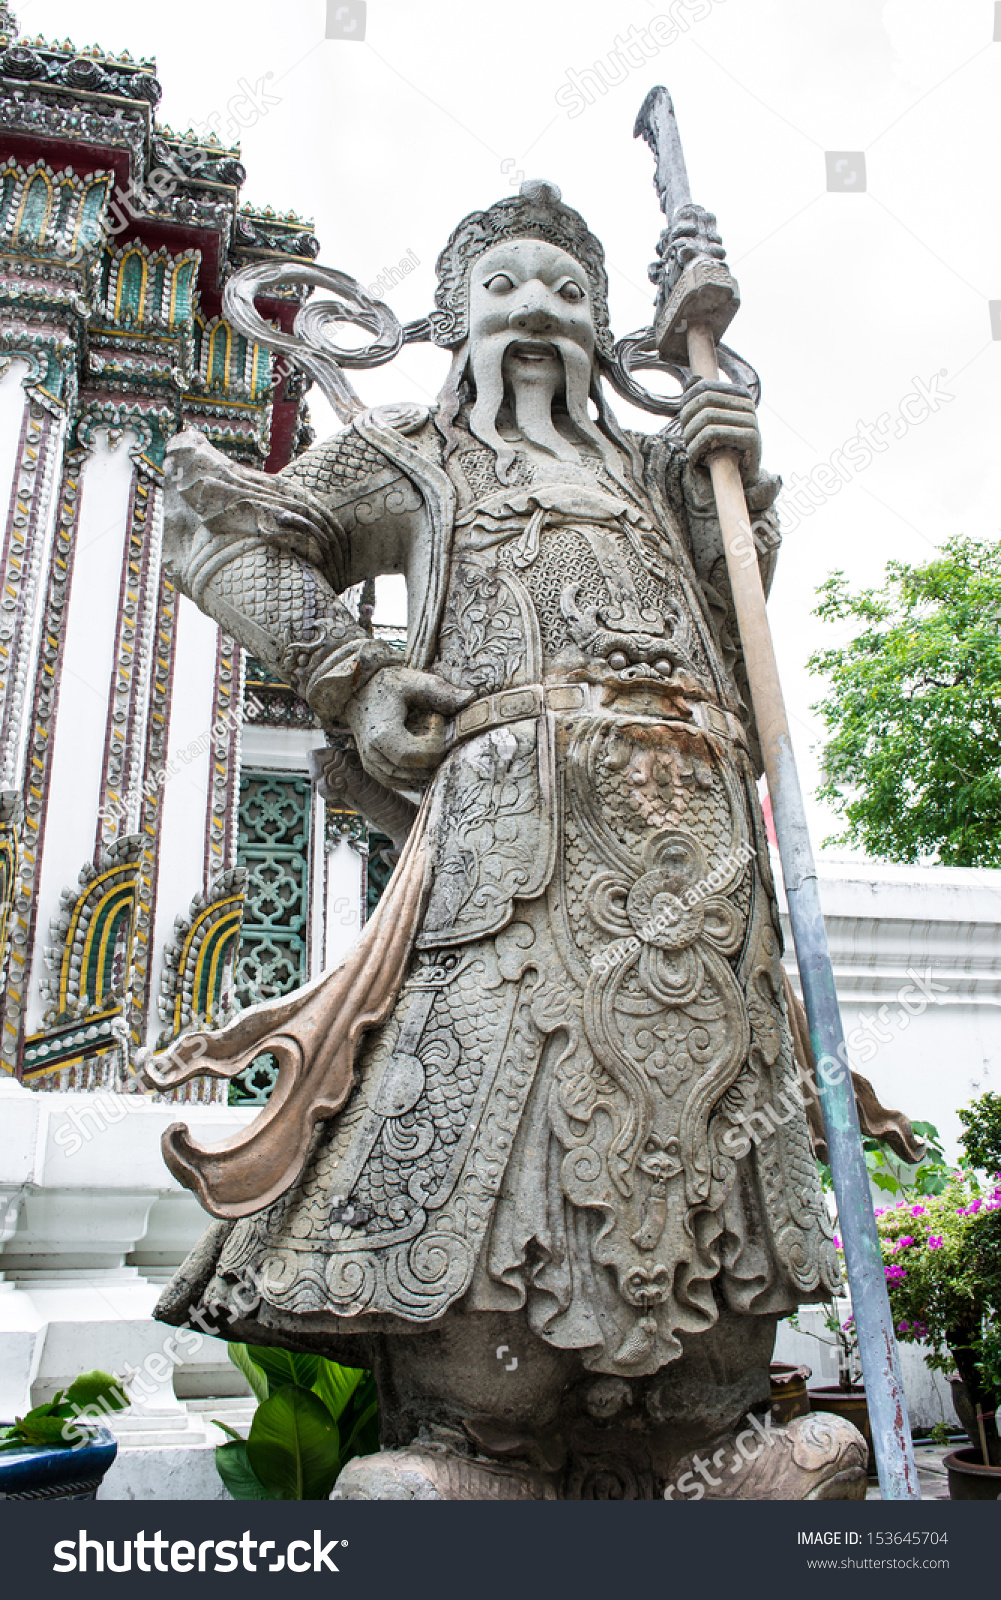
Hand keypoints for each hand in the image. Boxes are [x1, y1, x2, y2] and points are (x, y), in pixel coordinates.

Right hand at [344, 666, 473, 787]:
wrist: (356, 691)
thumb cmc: (385, 684)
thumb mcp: (413, 681)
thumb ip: (441, 691)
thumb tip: (471, 699)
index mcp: (382, 734)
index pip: (419, 755)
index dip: (436, 742)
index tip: (437, 719)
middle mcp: (373, 754)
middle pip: (415, 772)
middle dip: (435, 756)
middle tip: (439, 732)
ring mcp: (371, 764)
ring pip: (407, 781)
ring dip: (425, 767)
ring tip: (432, 743)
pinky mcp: (372, 768)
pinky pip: (396, 782)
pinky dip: (413, 774)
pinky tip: (423, 758)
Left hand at [679, 377, 760, 486]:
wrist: (742, 477)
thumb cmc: (722, 447)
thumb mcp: (710, 422)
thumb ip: (701, 400)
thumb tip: (693, 379)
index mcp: (739, 394)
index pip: (703, 387)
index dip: (687, 404)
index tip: (684, 422)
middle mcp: (748, 403)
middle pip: (704, 401)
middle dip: (688, 420)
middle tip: (687, 438)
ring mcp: (752, 419)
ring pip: (707, 417)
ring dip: (691, 436)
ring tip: (691, 449)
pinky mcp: (751, 437)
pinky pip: (714, 433)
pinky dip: (698, 447)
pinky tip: (696, 458)